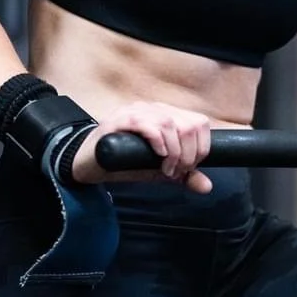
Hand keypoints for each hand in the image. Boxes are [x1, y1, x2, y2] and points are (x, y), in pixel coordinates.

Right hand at [70, 101, 213, 192]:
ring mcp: (136, 111)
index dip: (201, 149)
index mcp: (167, 115)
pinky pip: (147, 124)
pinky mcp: (119, 120)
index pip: (199, 123)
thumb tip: (207, 186)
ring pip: (170, 123)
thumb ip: (182, 175)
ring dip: (175, 152)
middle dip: (189, 154)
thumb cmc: (124, 163)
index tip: (188, 168)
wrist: (90, 164)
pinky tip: (158, 157)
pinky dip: (158, 142)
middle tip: (176, 171)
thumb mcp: (158, 170)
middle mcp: (154, 109)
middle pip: (190, 124)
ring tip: (166, 169)